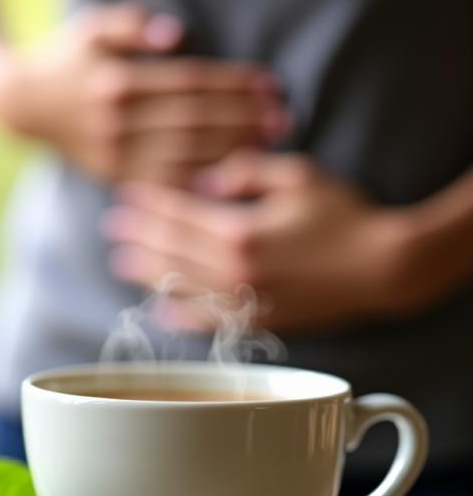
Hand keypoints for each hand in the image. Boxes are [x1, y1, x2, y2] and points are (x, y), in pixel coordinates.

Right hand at [0, 5, 288, 186]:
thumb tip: (178, 35)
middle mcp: (119, 123)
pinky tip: (228, 179)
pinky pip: (163, 185)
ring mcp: (115, 155)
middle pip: (195, 122)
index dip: (234, 85)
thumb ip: (133, 27)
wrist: (23, 106)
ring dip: (229, 151)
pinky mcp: (113, 176)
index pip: (191, 84)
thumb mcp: (92, 28)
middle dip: (242, 119)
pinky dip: (197, 182)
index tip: (270, 85)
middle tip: (282, 119)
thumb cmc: (65, 59)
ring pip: (184, 156)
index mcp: (119, 82)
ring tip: (267, 146)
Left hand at [103, 149, 409, 332]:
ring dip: (150, 275)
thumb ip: (246, 173)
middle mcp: (234, 271)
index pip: (179, 216)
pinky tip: (162, 311)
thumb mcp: (297, 175)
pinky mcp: (259, 321)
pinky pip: (210, 323)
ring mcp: (244, 300)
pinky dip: (183, 317)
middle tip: (112, 227)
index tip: (125, 197)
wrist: (383, 266)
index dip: (148, 205)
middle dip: (139, 237)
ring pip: (183, 288)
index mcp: (240, 231)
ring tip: (123, 264)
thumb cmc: (343, 214)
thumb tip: (204, 182)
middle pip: (172, 252)